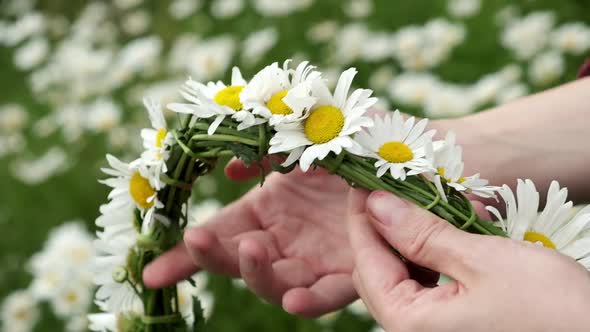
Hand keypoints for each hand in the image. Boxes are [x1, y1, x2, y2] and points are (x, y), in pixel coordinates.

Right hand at [143, 158, 355, 316]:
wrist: (409, 153)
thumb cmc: (354, 142)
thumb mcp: (304, 137)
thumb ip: (267, 150)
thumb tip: (230, 169)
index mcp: (270, 208)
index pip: (221, 233)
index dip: (187, 252)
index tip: (151, 269)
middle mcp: (288, 238)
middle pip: (239, 260)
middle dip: (212, 256)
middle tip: (196, 239)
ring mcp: (317, 258)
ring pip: (275, 281)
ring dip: (255, 273)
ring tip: (248, 249)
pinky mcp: (353, 272)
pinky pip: (328, 295)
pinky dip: (309, 301)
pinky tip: (294, 300)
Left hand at [348, 189, 589, 331]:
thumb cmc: (551, 309)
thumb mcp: (481, 260)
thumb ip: (421, 234)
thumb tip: (376, 205)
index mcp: (409, 323)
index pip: (366, 261)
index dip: (361, 218)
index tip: (364, 181)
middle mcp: (417, 331)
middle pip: (383, 267)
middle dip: (393, 224)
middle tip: (407, 188)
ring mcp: (438, 329)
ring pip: (410, 270)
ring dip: (424, 235)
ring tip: (450, 205)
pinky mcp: (460, 323)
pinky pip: (436, 280)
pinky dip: (445, 252)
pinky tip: (469, 227)